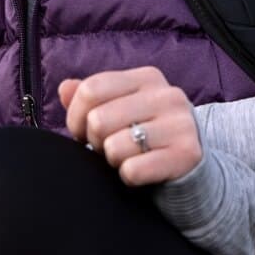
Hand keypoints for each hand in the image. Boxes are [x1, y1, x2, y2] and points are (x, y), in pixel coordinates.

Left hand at [58, 66, 202, 185]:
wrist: (190, 166)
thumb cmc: (146, 134)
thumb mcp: (121, 108)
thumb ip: (92, 97)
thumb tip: (65, 88)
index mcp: (148, 77)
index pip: (91, 89)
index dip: (75, 117)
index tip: (82, 133)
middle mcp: (168, 94)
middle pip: (98, 119)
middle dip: (95, 141)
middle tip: (109, 148)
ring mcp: (180, 123)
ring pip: (114, 147)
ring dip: (113, 160)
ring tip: (127, 157)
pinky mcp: (187, 154)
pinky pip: (133, 170)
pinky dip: (128, 177)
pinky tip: (141, 171)